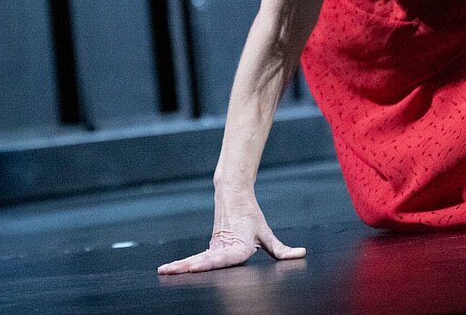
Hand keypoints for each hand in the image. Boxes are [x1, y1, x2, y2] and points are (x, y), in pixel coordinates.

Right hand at [156, 187, 305, 273]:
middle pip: (203, 261)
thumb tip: (301, 254)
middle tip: (171, 272)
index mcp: (237, 247)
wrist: (233, 194)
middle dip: (187, 268)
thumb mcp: (266, 234)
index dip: (210, 264)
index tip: (195, 267)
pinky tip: (170, 270)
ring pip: (195, 259)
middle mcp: (223, 248)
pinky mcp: (210, 248)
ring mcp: (214, 248)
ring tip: (164, 270)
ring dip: (180, 266)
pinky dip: (183, 264)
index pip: (223, 259)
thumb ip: (281, 249)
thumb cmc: (251, 216)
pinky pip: (195, 258)